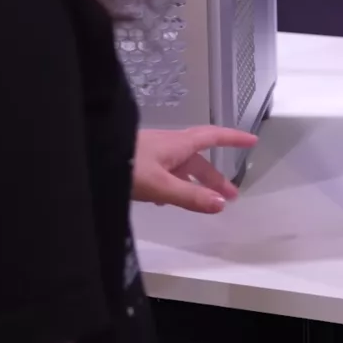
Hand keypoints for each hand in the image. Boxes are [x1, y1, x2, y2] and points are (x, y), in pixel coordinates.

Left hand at [131, 126, 256, 213]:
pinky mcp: (139, 164)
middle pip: (199, 160)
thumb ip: (190, 196)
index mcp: (178, 144)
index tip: (252, 140)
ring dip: (196, 184)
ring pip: (181, 168)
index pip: (213, 137)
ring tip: (204, 203)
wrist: (90, 158)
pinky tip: (168, 201)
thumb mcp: (160, 185)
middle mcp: (168, 146)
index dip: (233, 139)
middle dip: (216, 177)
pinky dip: (176, 186)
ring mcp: (153, 154)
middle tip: (231, 197)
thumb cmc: (127, 166)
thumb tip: (222, 205)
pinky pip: (166, 174)